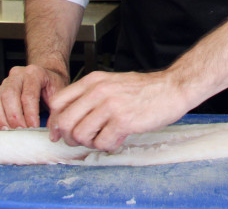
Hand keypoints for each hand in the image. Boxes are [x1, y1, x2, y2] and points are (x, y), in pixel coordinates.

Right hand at [0, 64, 69, 129]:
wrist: (46, 77)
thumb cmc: (52, 86)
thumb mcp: (59, 95)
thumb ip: (55, 111)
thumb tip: (51, 130)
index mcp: (35, 73)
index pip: (29, 94)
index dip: (30, 113)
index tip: (33, 127)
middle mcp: (18, 74)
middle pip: (10, 95)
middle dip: (15, 117)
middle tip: (22, 131)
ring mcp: (7, 81)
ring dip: (4, 118)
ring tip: (13, 132)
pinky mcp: (0, 89)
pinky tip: (6, 127)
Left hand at [46, 70, 188, 150]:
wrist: (173, 88)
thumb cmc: (144, 89)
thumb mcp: (111, 83)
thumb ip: (89, 96)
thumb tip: (66, 120)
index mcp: (93, 81)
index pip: (58, 102)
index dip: (55, 121)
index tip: (60, 132)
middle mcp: (99, 91)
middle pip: (64, 122)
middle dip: (70, 137)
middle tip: (83, 140)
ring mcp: (110, 106)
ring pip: (80, 135)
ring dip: (91, 142)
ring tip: (105, 137)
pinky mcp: (123, 121)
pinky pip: (102, 143)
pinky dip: (108, 146)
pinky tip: (119, 138)